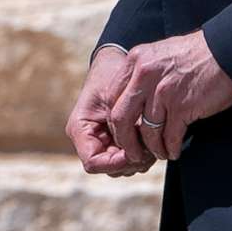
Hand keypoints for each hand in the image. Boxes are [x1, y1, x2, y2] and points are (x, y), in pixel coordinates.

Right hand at [67, 46, 157, 176]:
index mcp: (80, 129)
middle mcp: (88, 140)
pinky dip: (141, 151)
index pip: (93, 163)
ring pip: (121, 167)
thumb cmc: (113, 74)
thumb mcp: (118, 96)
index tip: (136, 152)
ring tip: (151, 139)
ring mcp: (101, 142)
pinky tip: (150, 136)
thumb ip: (125, 124)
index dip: (115, 162)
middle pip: (110, 168)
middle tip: (151, 147)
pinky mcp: (114, 140)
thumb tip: (139, 152)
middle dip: (131, 161)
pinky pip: (128, 156)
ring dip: (138, 157)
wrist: (115, 61)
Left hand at [104, 29, 231, 159]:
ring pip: (147, 131)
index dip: (115, 121)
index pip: (111, 98)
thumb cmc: (197, 54)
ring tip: (160, 153)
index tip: (123, 132)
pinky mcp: (182, 106)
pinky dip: (170, 148)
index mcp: (135, 61)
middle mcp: (144, 75)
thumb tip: (131, 102)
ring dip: (152, 148)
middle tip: (133, 153)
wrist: (229, 50)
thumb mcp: (160, 55)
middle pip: (121, 118)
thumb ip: (142, 74)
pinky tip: (174, 151)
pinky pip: (170, 136)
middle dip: (126, 141)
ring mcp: (162, 91)